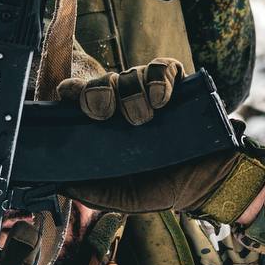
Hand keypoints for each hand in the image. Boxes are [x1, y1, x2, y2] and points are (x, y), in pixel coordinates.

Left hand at [55, 63, 264, 218]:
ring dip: (132, 94)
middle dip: (97, 93)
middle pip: (101, 81)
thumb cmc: (161, 188)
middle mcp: (124, 103)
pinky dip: (158, 79)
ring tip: (145, 118)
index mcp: (106, 126)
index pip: (80, 98)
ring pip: (129, 72)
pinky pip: (161, 67)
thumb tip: (56, 183)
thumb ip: (92, 190)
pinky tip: (161, 100)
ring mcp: (149, 90)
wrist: (207, 182)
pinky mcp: (176, 83)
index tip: (68, 98)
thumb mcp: (123, 197)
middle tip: (103, 114)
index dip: (72, 92)